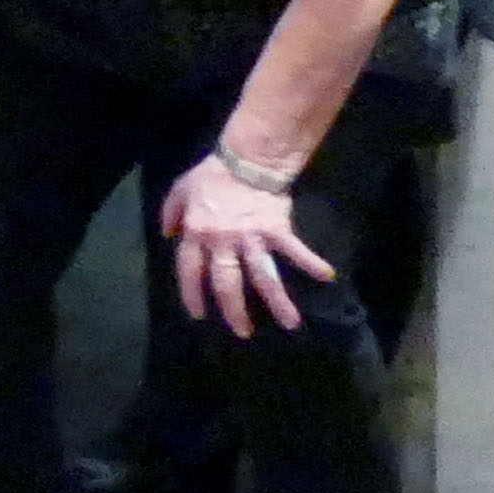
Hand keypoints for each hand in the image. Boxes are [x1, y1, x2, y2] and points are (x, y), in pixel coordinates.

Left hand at [160, 157, 333, 337]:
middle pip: (227, 283)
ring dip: (277, 301)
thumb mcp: (180, 190)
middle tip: (243, 332)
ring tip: (290, 324)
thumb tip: (166, 234)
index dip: (192, 293)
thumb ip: (170, 213)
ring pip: (262, 276)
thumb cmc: (211, 175)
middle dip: (234, 310)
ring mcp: (251, 239)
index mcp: (197, 233)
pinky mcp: (277, 230)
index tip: (199, 314)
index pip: (189, 270)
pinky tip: (327, 276)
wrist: (244, 160)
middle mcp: (223, 242)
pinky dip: (311, 262)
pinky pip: (295, 250)